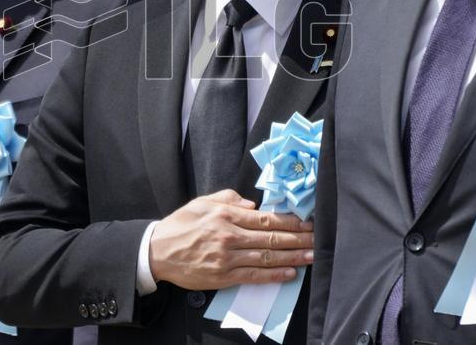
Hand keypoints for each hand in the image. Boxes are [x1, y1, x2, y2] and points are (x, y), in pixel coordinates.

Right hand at [148, 189, 312, 289]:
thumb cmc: (181, 225)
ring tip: (311, 256)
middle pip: (271, 238)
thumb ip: (229, 198)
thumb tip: (252, 204)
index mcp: (226, 215)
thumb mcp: (202, 202)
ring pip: (267, 257)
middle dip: (298, 239)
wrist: (157, 251)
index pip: (265, 218)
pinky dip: (274, 275)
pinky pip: (254, 276)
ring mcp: (227, 258)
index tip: (307, 222)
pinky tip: (290, 273)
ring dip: (292, 257)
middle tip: (318, 239)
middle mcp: (229, 236)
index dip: (290, 221)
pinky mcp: (223, 276)